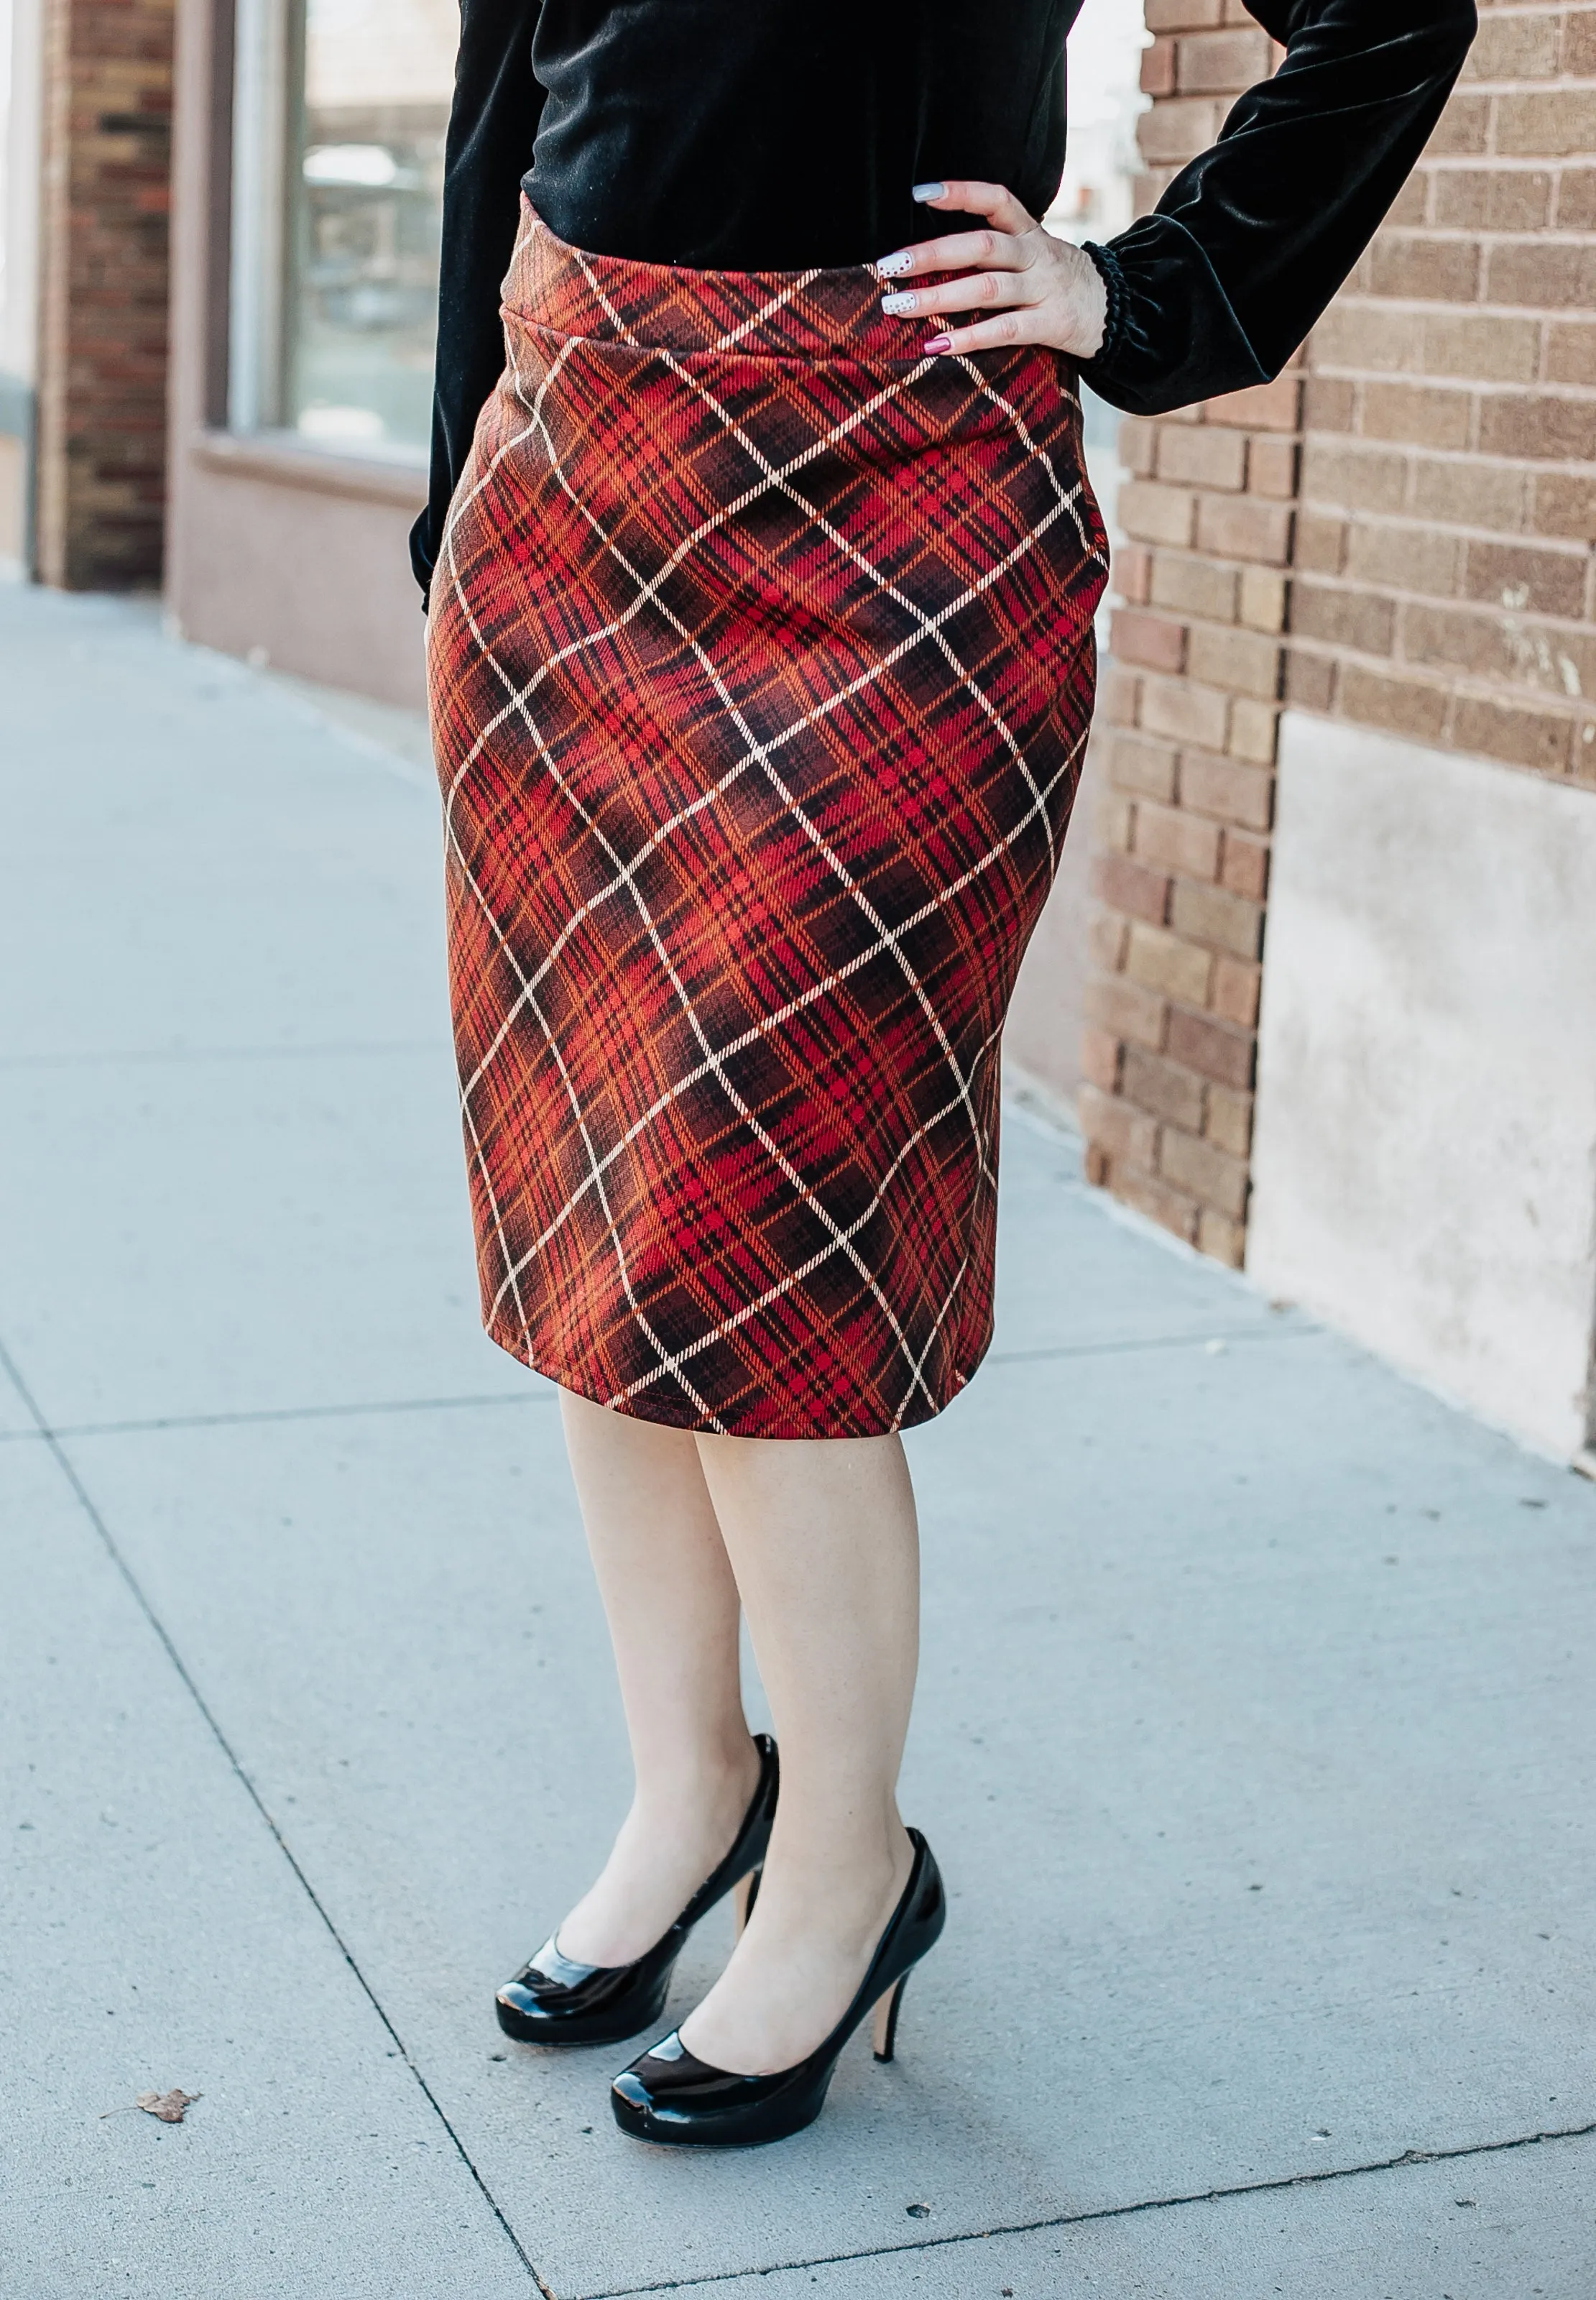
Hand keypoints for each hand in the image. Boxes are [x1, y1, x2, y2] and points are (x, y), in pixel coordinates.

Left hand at [875, 180, 1107, 361]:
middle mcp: (1035, 254)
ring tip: (897, 306)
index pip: (995, 199)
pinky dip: (968, 338)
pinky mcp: (1050, 324)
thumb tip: (929, 254)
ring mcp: (1044, 288)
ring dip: (937, 298)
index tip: (919, 193)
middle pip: (980, 246)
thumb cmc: (1058, 282)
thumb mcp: (1034, 251)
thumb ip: (994, 248)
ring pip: (985, 288)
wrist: (1115, 312)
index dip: (960, 193)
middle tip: (889, 266)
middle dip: (931, 255)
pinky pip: (1005, 330)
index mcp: (1030, 231)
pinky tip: (936, 345)